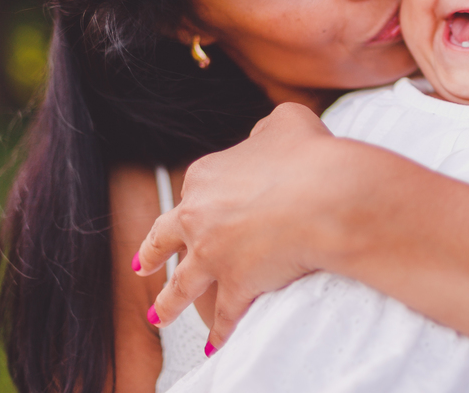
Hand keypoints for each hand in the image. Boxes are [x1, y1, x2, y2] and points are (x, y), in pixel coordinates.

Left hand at [133, 102, 348, 350]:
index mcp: (206, 175)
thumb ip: (265, 131)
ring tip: (158, 316)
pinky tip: (215, 344)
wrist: (327, 197)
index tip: (212, 205)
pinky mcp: (235, 285)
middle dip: (152, 253)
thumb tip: (261, 139)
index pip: (196, 189)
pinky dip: (220, 332)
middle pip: (166, 238)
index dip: (206, 197)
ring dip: (168, 303)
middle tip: (141, 266)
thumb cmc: (310, 155)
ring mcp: (212, 255)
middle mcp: (198, 216)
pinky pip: (223, 315)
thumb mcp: (284, 122)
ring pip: (181, 284)